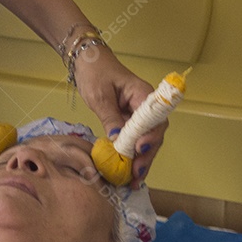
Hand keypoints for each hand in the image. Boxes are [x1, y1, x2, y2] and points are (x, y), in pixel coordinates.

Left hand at [74, 45, 164, 187]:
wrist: (86, 60)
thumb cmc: (94, 71)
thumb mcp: (99, 95)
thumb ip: (109, 117)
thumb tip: (118, 141)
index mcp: (143, 94)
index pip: (154, 119)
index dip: (150, 137)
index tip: (139, 150)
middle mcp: (145, 106)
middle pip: (153, 134)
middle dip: (146, 156)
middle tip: (136, 175)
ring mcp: (138, 114)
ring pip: (145, 140)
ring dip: (141, 160)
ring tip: (133, 181)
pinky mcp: (129, 121)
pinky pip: (134, 139)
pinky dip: (131, 155)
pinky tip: (128, 172)